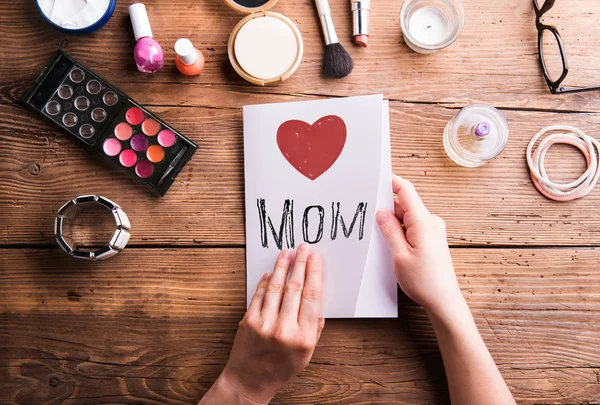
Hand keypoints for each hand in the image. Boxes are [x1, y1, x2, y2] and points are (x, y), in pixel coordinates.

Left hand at [212, 244, 324, 404]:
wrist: (250, 380)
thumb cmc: (281, 368)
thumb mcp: (307, 354)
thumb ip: (314, 329)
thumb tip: (319, 305)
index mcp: (303, 336)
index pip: (312, 296)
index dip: (314, 273)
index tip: (316, 258)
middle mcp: (284, 328)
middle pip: (295, 287)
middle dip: (300, 264)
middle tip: (304, 248)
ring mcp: (264, 323)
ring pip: (276, 287)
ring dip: (282, 266)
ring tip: (287, 252)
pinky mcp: (249, 321)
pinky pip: (259, 295)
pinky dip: (265, 281)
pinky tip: (271, 271)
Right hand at [376, 175, 463, 318]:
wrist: (444, 301)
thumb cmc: (424, 282)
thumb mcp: (399, 255)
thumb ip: (390, 230)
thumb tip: (381, 212)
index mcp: (424, 222)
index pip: (405, 191)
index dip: (390, 180)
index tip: (376, 176)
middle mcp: (431, 222)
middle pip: (404, 204)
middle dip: (386, 209)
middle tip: (368, 216)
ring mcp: (433, 231)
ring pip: (407, 217)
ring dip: (393, 223)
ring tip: (380, 238)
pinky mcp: (431, 239)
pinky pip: (412, 227)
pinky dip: (400, 231)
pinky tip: (391, 244)